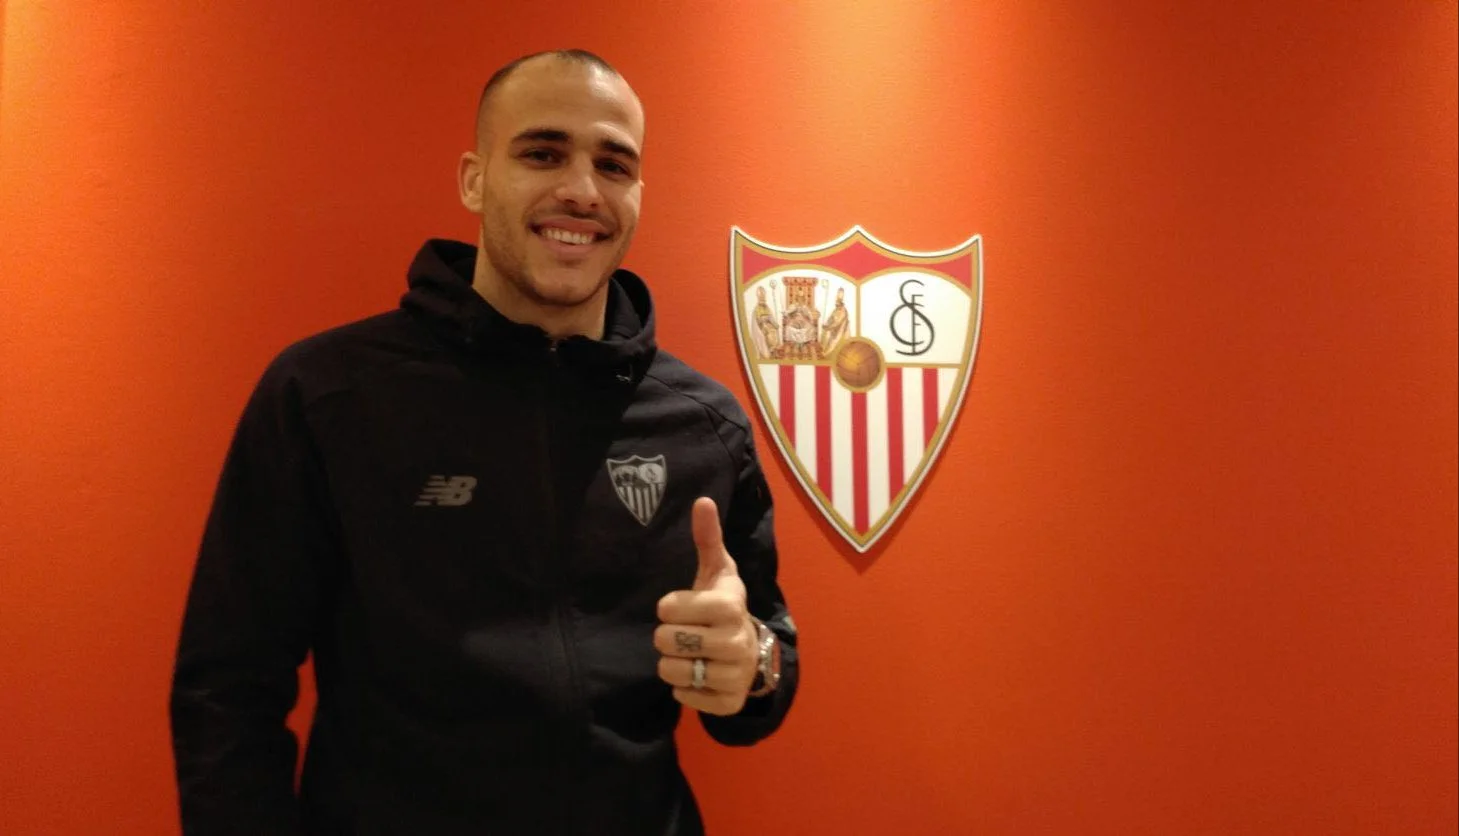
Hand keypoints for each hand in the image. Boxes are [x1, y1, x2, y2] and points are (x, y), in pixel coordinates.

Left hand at [654, 497, 758, 715]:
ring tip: (688, 654)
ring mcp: (735, 675)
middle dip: (666, 636)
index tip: (676, 607)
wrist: (752, 649)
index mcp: (730, 605)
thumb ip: (708, 537)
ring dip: (671, 663)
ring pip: (672, 672)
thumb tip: (702, 501)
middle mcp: (736, 641)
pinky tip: (698, 674)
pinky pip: (684, 699)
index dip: (668, 607)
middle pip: (667, 641)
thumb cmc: (723, 605)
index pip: (670, 609)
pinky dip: (684, 688)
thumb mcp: (717, 570)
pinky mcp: (728, 703)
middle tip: (681, 632)